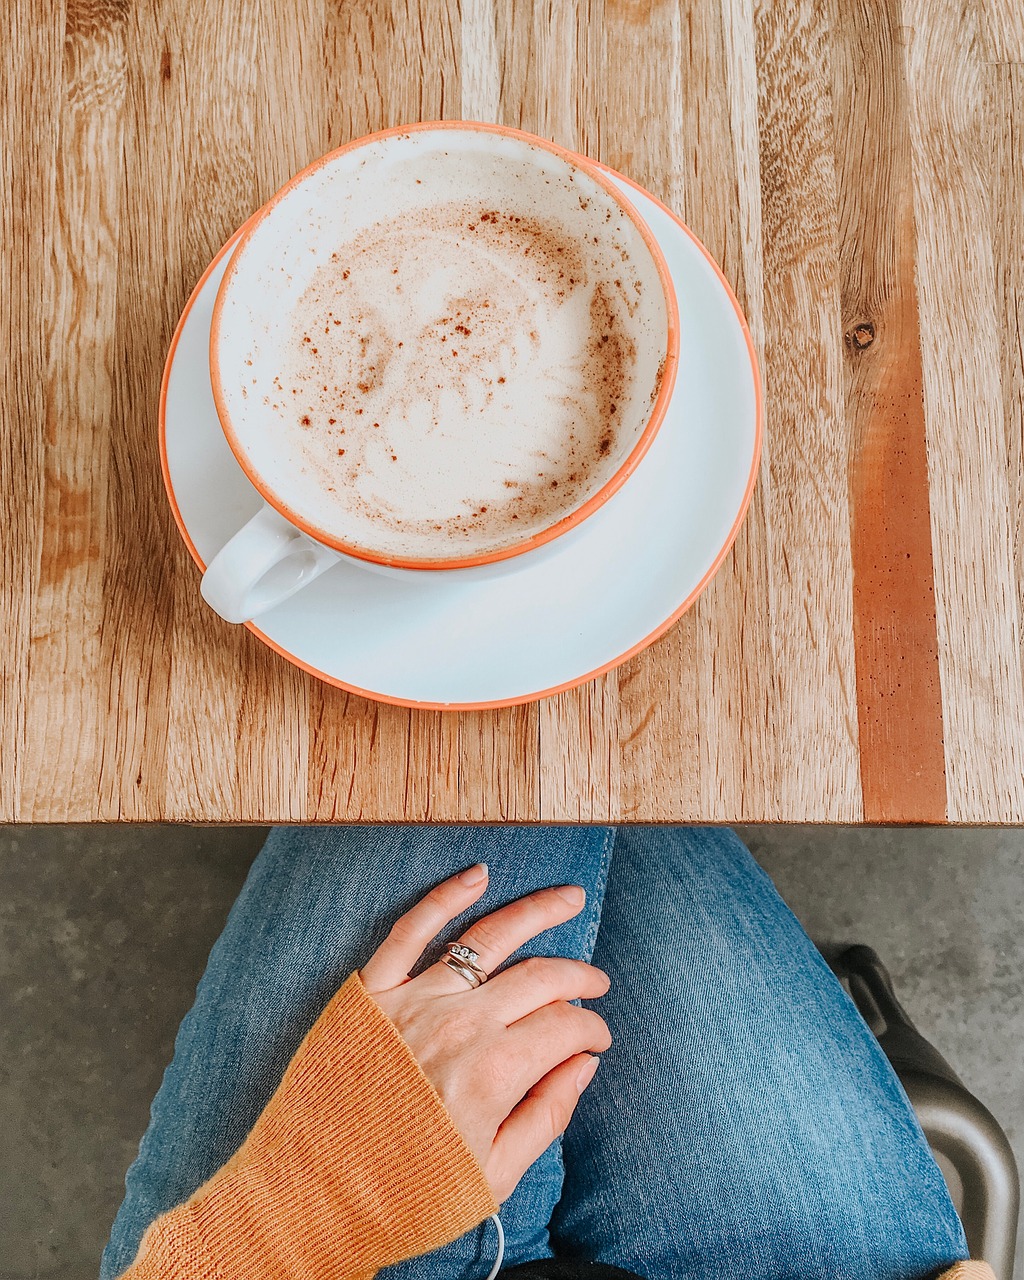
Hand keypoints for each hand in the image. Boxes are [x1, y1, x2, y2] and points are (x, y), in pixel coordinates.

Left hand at [360, 864, 610, 1202]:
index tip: (597, 1040)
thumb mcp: (491, 1177)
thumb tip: (583, 1066)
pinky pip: (413, 929)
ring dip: (537, 913)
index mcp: (493, 1073)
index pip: (565, 1028)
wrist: (308, 1197)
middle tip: (597, 983)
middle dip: (580, 978)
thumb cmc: (403, 1195)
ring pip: (489, 939)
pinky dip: (446, 896)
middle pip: (539, 978)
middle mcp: (459, 1025)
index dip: (592, 1031)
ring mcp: (414, 1000)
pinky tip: (478, 875)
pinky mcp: (372, 991)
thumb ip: (546, 1117)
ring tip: (569, 898)